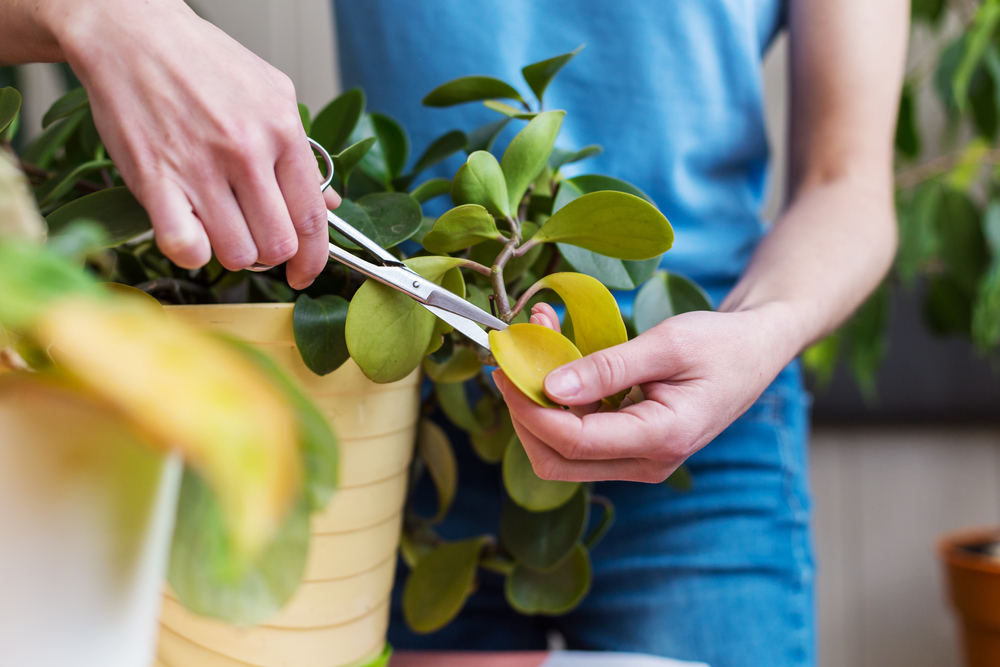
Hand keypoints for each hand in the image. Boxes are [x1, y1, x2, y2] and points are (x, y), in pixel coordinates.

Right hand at [47, 0, 340, 286]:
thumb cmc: (202, 63)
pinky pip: (186, 249)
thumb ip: (302, 154)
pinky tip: (190, 232)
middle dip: (271, 256)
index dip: (314, 258)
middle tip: (257, 240)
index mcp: (282, 129)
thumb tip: (328, 204)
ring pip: (237, 254)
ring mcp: (200, 167)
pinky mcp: (155, 180)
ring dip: (232, 252)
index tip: (305, 272)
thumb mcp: (272, 94)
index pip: (312, 218)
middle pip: (278, 245)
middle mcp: (246, 151)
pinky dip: (192, 253)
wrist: (132, 33)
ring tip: (221, 228)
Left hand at [493, 302, 801, 482]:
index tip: (506, 365)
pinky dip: (559, 403)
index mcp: (661, 439)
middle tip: (509, 364)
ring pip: (563, 454)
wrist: (755, 352)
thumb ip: (608, 367)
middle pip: (557, 461)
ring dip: (537, 406)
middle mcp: (647, 463)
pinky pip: (581, 437)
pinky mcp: (631, 448)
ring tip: (535, 345)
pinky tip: (556, 359)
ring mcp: (639, 461)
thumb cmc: (720, 344)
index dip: (529, 406)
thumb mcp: (667, 343)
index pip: (573, 439)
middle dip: (523, 415)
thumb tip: (550, 387)